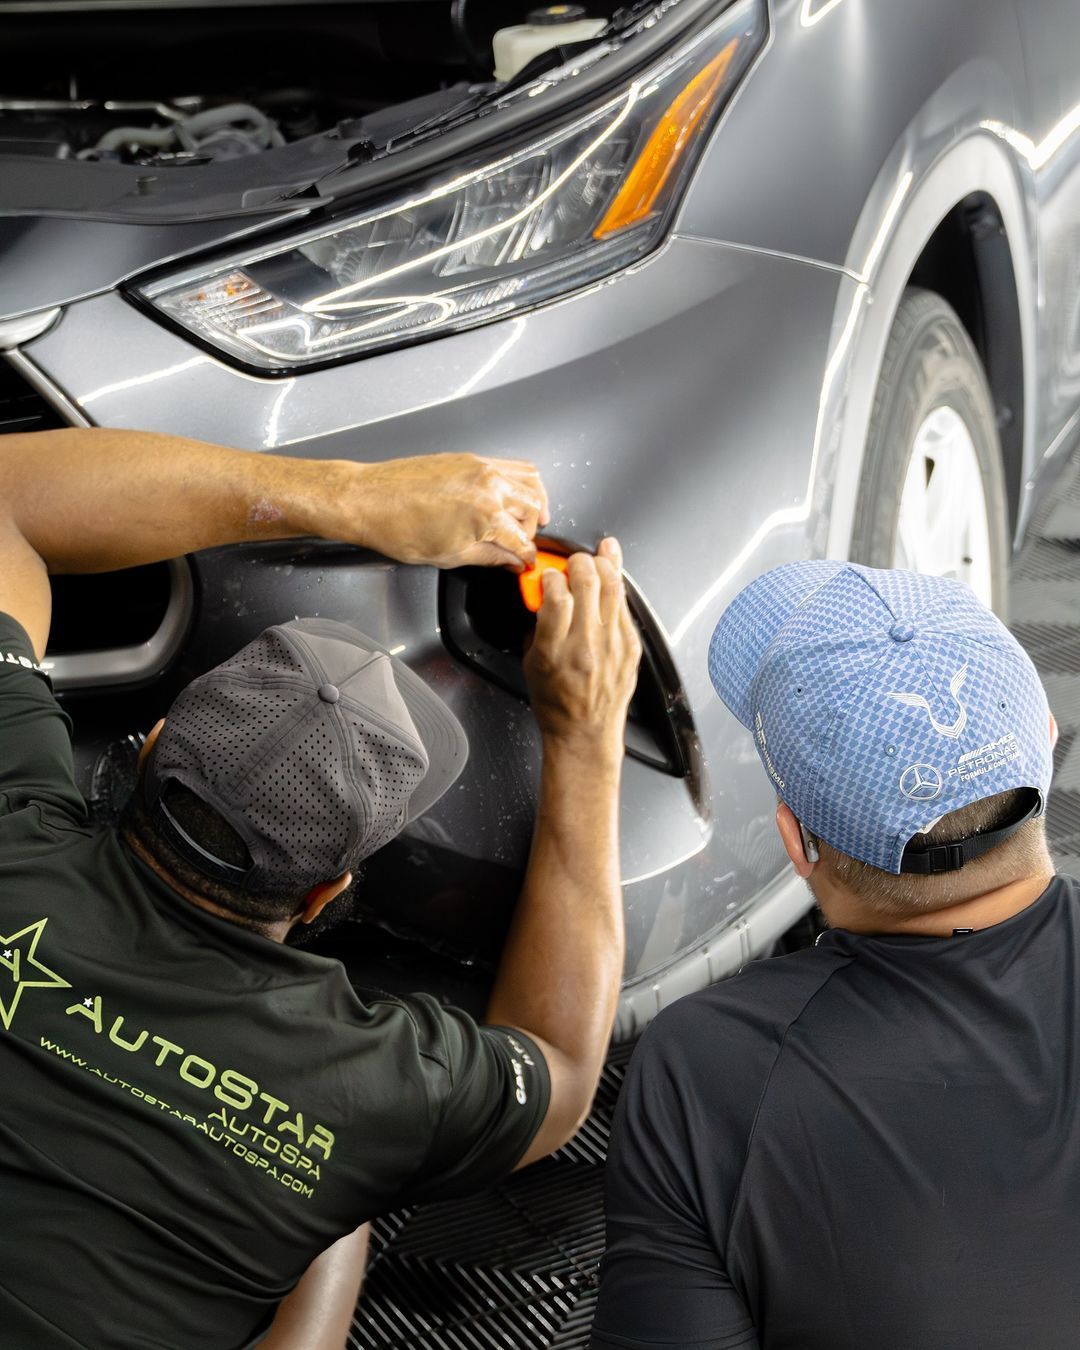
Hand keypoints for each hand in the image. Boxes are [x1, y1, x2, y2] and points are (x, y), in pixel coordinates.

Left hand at [333, 453, 549, 569]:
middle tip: (522, 544)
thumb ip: (489, 557)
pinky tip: (512, 495)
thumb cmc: (397, 527)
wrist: (369, 499)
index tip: (525, 562)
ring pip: (530, 481)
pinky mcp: (470, 458)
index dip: (527, 556)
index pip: (523, 540)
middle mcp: (489, 486)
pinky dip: (520, 481)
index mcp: (486, 516)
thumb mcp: (449, 556)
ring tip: (529, 518)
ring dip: (534, 502)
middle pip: (533, 508)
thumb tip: (510, 560)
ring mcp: (481, 467)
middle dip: (531, 531)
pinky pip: (510, 465)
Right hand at [523, 538, 641, 753]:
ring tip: (594, 559)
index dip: (552, 576)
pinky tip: (611, 575)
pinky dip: (616, 586)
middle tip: (572, 562)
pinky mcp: (631, 647)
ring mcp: (613, 645)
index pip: (557, 595)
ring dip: (603, 566)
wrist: (586, 732)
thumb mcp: (531, 664)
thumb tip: (544, 596)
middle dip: (578, 562)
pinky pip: (625, 605)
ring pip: (613, 587)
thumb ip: (538, 626)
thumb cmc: (557, 704)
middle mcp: (586, 645)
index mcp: (555, 650)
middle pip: (588, 583)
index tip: (548, 576)